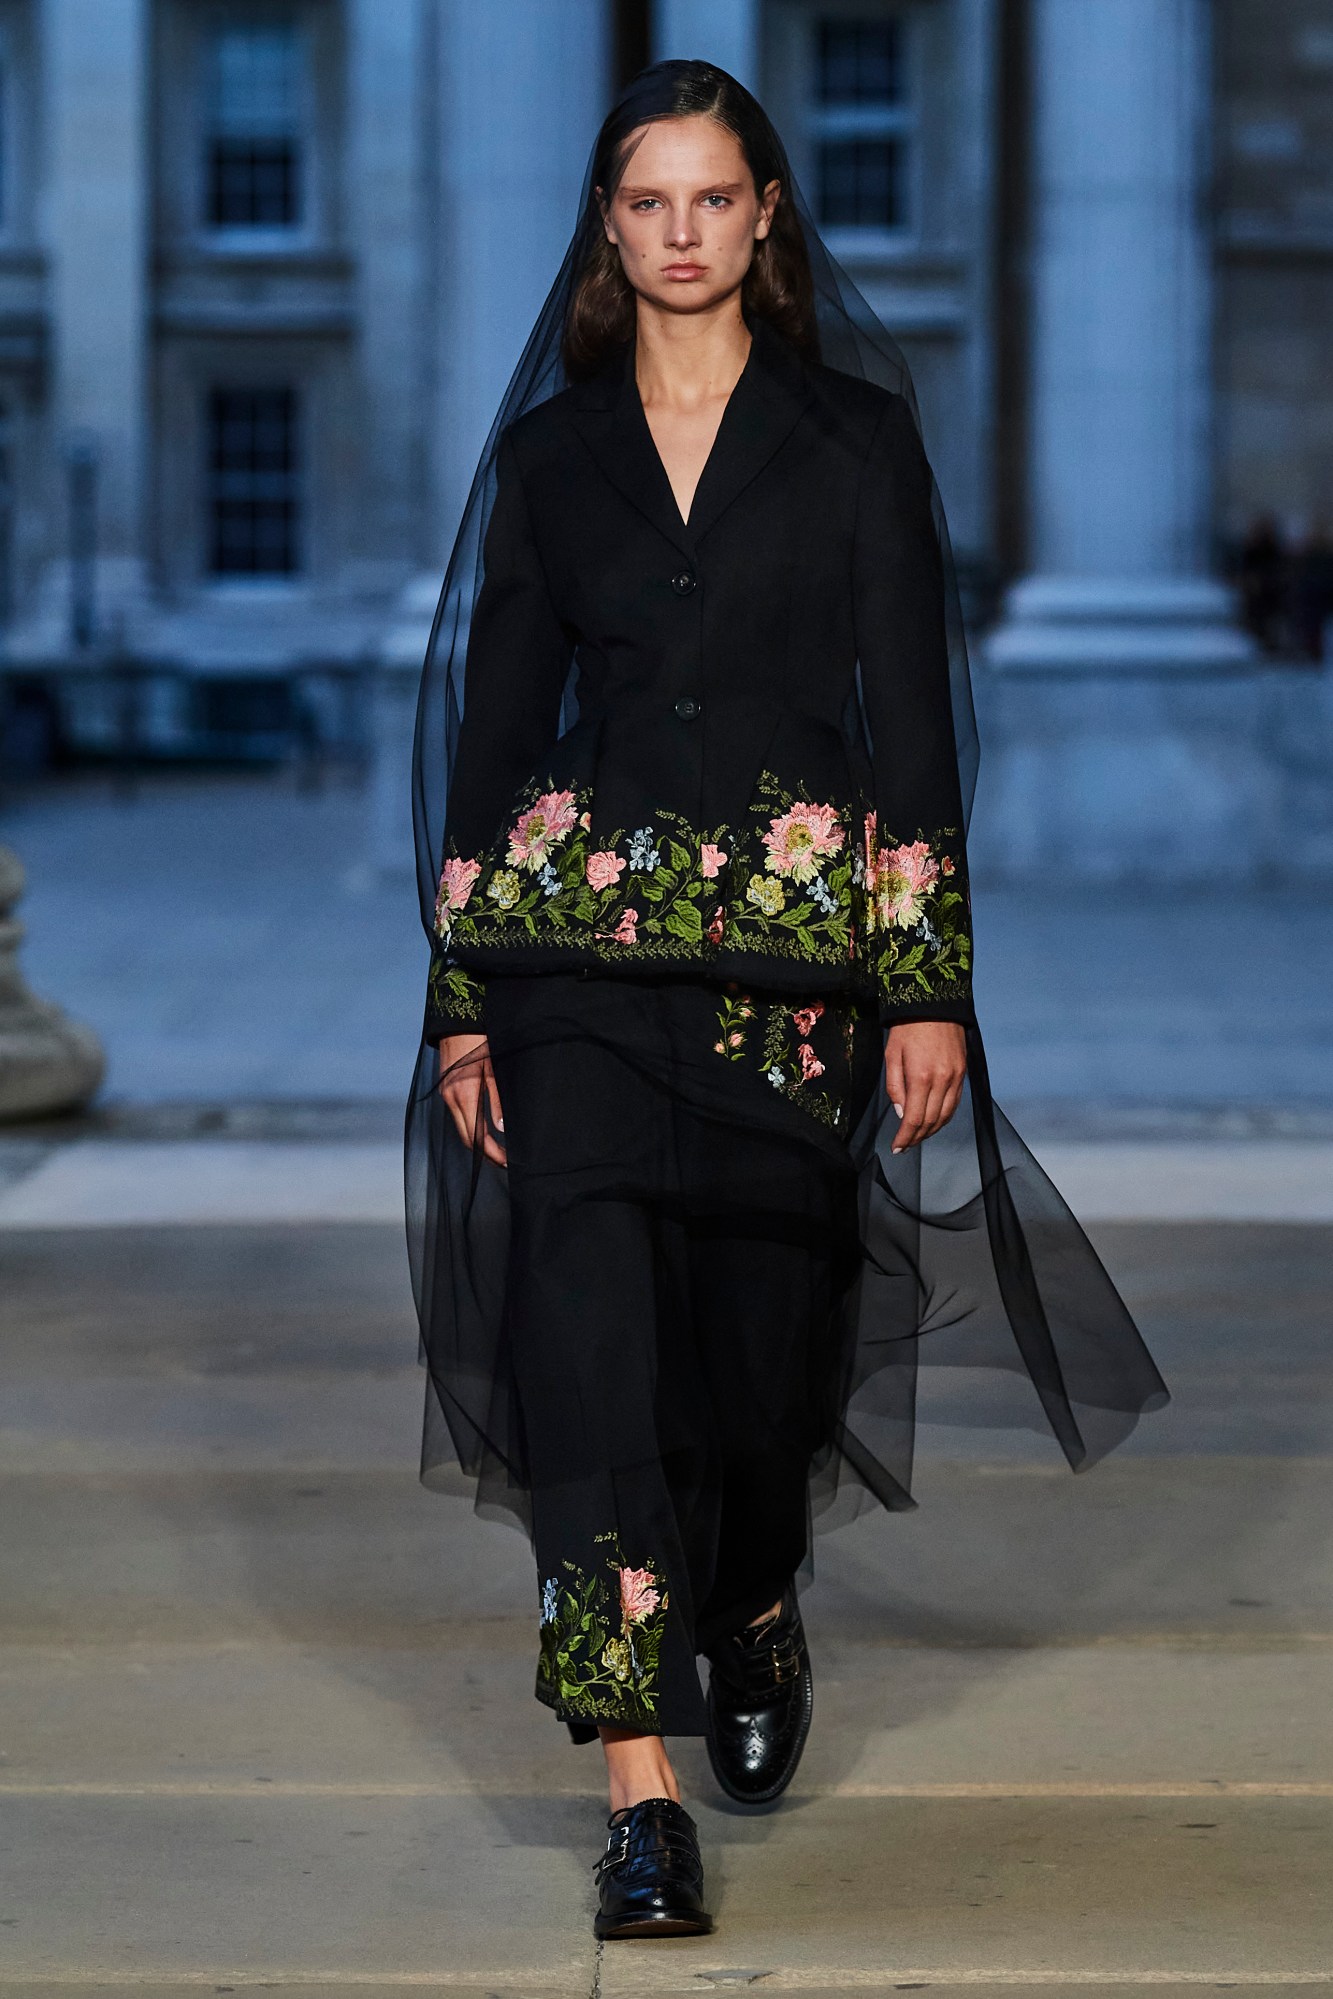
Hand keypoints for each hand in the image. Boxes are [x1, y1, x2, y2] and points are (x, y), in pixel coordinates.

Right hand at [437, 1033, 506, 1166]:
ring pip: (460, 1129)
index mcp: (464, 1095)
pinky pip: (457, 1117)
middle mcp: (450, 1099)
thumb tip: (501, 1130)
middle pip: (466, 1139)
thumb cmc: (480, 1041)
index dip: (492, 1153)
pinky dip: (470, 1128)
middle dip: (485, 1154)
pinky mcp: (446, 1089)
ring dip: (477, 1143)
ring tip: (498, 1148)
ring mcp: (445, 1095)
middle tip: (506, 1160)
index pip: (477, 1137)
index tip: (508, 1162)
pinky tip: (484, 1129)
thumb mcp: (494, 1069)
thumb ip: (497, 1101)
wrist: (457, 1020)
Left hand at [884, 1020, 966, 1153]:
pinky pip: (955, 1103)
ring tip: (918, 1137)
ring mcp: (956, 1077)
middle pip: (931, 1121)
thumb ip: (895, 1086)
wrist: (934, 1004)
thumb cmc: (908, 1028)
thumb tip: (902, 1113)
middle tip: (905, 1146)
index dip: (906, 1138)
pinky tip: (934, 1121)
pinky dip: (945, 1117)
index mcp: (921, 1077)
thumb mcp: (892, 1055)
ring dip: (932, 1131)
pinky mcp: (963, 1072)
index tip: (897, 1147)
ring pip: (946, 1115)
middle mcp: (942, 1080)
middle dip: (917, 1138)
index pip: (914, 1119)